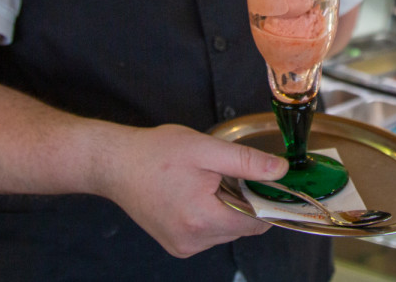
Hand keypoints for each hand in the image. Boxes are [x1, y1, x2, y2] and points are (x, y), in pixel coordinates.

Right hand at [99, 123, 287, 257]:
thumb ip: (246, 161)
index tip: (266, 181)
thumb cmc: (155, 153)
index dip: (267, 200)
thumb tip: (279, 170)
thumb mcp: (205, 149)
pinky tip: (194, 195)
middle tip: (225, 174)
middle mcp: (193, 241)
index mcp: (202, 219)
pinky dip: (211, 215)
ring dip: (227, 208)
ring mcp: (183, 246)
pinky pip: (210, 234)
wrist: (116, 165)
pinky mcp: (177, 245)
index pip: (257, 222)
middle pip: (242, 227)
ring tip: (204, 184)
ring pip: (227, 230)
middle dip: (244, 201)